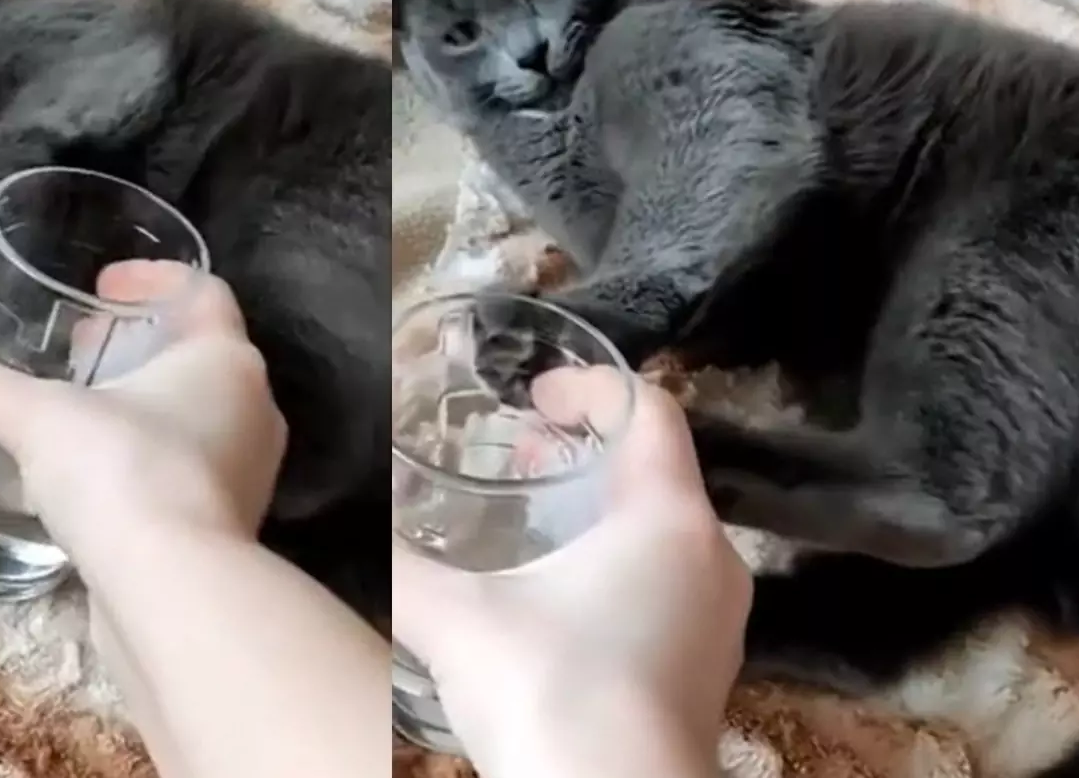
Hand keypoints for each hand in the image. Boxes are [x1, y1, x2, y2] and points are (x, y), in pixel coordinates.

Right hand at [0, 260, 287, 567]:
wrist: (173, 590)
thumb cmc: (122, 473)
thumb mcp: (39, 419)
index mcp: (227, 359)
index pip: (204, 292)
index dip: (154, 279)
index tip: (104, 287)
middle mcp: (255, 407)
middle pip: (202, 354)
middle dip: (141, 346)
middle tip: (83, 351)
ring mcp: (250, 470)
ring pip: (201, 416)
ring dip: (146, 406)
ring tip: (83, 415)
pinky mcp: (231, 523)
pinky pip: (192, 471)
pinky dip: (150, 460)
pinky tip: (98, 479)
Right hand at [393, 369, 751, 774]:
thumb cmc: (548, 692)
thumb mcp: (456, 618)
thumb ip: (402, 564)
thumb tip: (359, 520)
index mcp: (668, 518)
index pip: (650, 409)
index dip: (589, 387)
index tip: (532, 395)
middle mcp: (712, 558)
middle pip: (656, 469)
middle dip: (584, 451)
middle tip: (516, 459)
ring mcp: (719, 621)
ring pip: (664, 532)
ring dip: (600, 514)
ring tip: (531, 529)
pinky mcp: (707, 672)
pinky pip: (669, 587)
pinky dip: (618, 568)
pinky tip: (557, 604)